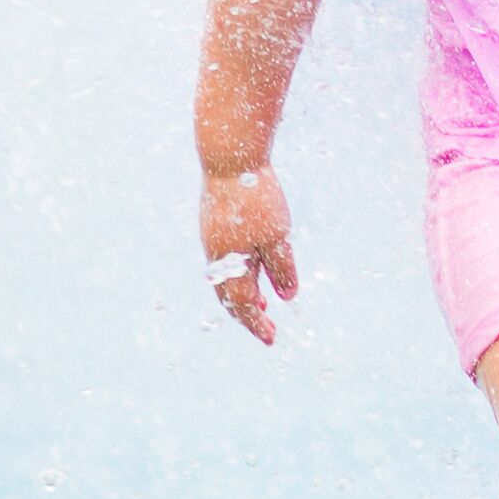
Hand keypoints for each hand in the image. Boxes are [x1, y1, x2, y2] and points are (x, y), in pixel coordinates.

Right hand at [202, 164, 298, 343]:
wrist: (229, 159)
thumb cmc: (257, 198)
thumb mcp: (278, 236)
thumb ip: (282, 268)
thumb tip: (287, 297)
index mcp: (230, 264)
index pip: (244, 306)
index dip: (257, 326)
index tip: (272, 339)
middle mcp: (216, 257)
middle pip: (229, 297)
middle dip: (248, 315)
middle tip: (267, 328)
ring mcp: (211, 240)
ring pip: (225, 279)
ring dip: (242, 295)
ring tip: (262, 303)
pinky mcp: (212, 225)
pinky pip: (223, 261)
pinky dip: (237, 274)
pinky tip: (251, 267)